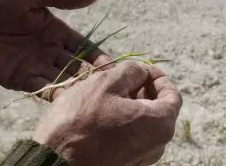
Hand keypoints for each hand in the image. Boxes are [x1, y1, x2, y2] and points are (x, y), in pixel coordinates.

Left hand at [0, 0, 111, 94]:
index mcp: (57, 32)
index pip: (83, 47)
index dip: (97, 57)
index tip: (111, 67)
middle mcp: (51, 50)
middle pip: (77, 66)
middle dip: (91, 76)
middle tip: (106, 87)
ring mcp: (38, 66)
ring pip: (63, 79)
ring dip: (76, 87)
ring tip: (90, 97)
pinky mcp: (22, 79)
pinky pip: (42, 88)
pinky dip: (55, 94)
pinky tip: (68, 101)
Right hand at [33, 61, 181, 165]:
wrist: (54, 163)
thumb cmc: (81, 120)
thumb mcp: (106, 83)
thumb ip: (131, 71)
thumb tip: (141, 73)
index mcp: (160, 124)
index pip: (172, 95)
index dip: (158, 77)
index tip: (144, 69)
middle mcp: (157, 145)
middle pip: (158, 109)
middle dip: (143, 89)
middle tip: (124, 77)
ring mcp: (142, 157)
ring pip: (143, 122)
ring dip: (131, 103)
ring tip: (112, 91)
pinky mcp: (126, 163)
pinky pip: (132, 135)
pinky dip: (124, 119)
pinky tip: (105, 110)